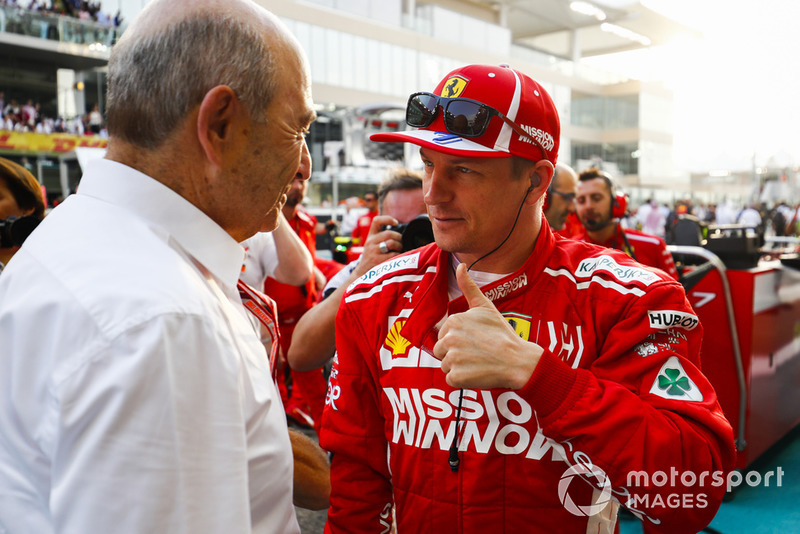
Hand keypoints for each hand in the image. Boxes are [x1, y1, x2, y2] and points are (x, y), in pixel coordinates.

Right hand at [353, 215, 402, 276]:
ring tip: (399, 250)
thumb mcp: (372, 246)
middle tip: (401, 243)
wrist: (362, 274)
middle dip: (399, 238)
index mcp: (370, 236)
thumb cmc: (372, 258)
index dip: (387, 219)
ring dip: (399, 246)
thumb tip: (400, 234)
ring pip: (391, 243)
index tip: (396, 222)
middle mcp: (370, 242)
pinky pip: (393, 254)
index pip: (376, 221)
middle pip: (389, 233)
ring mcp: (373, 251)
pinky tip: (397, 258)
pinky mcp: (377, 260)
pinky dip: (398, 255)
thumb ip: (382, 238)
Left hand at [433, 264, 541, 389]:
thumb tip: (460, 265)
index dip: (459, 340)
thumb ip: (468, 286)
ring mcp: (452, 358)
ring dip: (459, 367)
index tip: (476, 341)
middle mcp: (449, 338)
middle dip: (456, 354)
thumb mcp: (485, 306)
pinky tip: (477, 373)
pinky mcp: (456, 376)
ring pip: (445, 365)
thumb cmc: (502, 334)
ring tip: (478, 362)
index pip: (443, 335)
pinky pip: (451, 380)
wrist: (518, 360)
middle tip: (477, 352)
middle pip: (441, 351)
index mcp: (453, 321)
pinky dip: (462, 380)